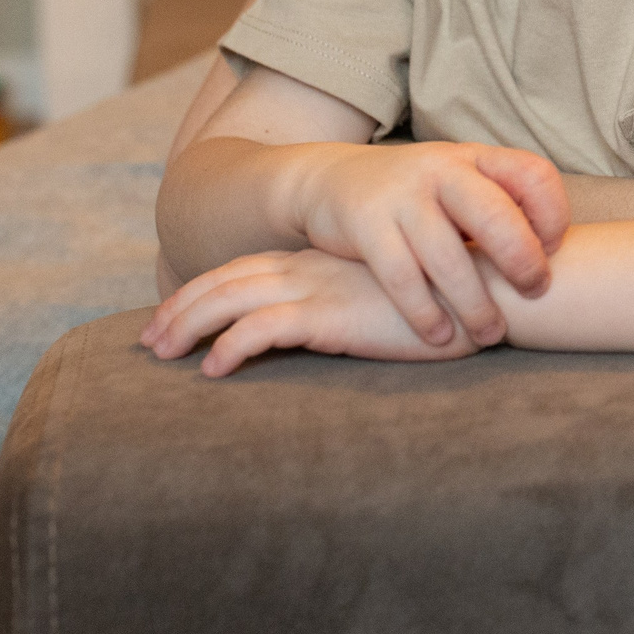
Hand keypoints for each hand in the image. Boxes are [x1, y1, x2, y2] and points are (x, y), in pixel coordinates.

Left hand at [140, 250, 482, 372]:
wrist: (486, 282)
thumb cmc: (450, 294)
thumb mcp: (392, 298)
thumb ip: (362, 306)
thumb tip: (344, 327)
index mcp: (323, 263)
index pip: (250, 269)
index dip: (209, 289)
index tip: (176, 313)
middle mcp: (312, 270)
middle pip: (227, 281)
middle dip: (181, 306)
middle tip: (147, 337)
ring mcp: (319, 290)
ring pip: (232, 301)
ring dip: (189, 324)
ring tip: (160, 352)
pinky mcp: (332, 316)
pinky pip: (264, 329)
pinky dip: (231, 347)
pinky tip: (211, 370)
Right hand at [295, 140, 567, 346]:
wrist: (332, 180)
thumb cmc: (416, 195)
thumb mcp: (460, 184)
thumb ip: (501, 207)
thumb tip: (558, 257)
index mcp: (474, 158)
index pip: (532, 174)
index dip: (553, 213)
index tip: (553, 250)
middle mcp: (442, 170)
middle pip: (495, 214)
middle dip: (522, 261)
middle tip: (534, 292)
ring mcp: (402, 195)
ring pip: (448, 256)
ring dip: (475, 303)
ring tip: (490, 333)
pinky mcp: (366, 224)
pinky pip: (402, 276)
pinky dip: (425, 312)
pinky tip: (440, 335)